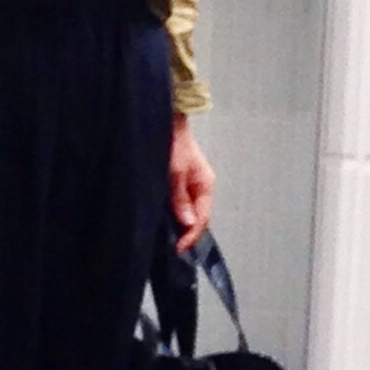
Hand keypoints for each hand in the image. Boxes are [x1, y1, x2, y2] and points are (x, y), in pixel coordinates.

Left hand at [169, 113, 215, 253]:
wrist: (167, 122)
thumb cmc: (173, 143)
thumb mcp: (174, 172)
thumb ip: (180, 198)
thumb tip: (188, 222)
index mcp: (205, 185)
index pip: (202, 219)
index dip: (191, 236)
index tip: (178, 248)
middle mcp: (201, 187)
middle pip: (197, 218)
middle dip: (186, 233)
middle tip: (170, 247)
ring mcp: (191, 185)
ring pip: (188, 212)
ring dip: (179, 225)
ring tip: (166, 238)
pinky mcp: (180, 182)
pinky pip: (180, 204)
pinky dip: (174, 214)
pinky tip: (163, 221)